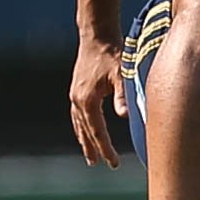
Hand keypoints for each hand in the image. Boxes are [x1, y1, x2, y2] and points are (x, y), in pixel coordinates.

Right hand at [69, 38, 127, 168]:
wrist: (97, 34)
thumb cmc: (112, 53)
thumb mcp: (121, 74)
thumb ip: (123, 95)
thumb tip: (125, 116)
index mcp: (87, 100)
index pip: (97, 132)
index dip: (105, 149)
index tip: (113, 163)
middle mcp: (77, 99)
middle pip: (85, 131)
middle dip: (93, 148)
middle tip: (99, 165)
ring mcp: (75, 93)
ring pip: (79, 124)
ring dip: (84, 140)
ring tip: (89, 156)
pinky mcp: (77, 88)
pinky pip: (77, 114)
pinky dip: (81, 126)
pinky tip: (85, 130)